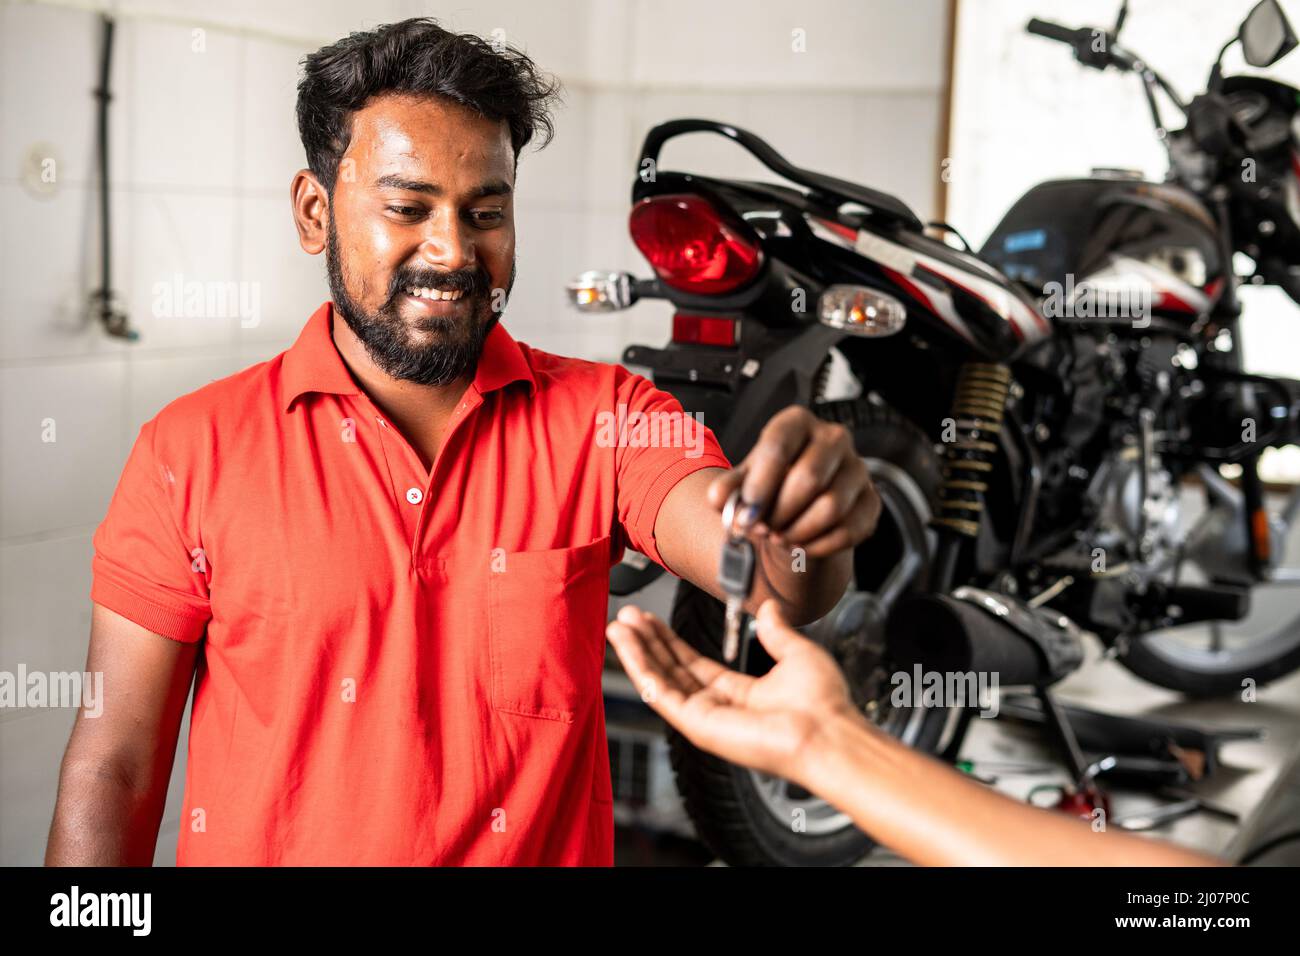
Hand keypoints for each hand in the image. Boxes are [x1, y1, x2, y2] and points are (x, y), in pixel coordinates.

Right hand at [605, 599, 858, 787]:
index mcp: (742, 694)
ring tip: (618, 626)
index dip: (670, 640)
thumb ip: (776, 632)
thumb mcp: (797, 654)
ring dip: (637, 652)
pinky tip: (628, 645)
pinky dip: (641, 667)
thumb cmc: (822, 703)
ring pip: (660, 680)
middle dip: (647, 642)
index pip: (694, 664)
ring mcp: (705, 719)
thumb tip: (769, 609)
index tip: (650, 620)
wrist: (827, 731)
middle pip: (672, 670)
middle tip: (627, 617)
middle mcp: (720, 708)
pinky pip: (661, 693)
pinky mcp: (697, 725)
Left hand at [706, 406, 879, 557]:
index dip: (760, 485)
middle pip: (809, 479)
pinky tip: (801, 546)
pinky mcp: (871, 501)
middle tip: (762, 529)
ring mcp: (857, 469)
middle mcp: (833, 439)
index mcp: (797, 423)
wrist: (798, 505)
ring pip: (831, 507)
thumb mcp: (743, 483)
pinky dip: (819, 546)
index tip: (746, 513)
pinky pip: (849, 530)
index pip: (779, 447)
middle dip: (780, 513)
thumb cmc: (771, 487)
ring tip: (779, 537)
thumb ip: (728, 489)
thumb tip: (720, 498)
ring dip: (798, 532)